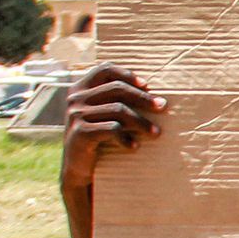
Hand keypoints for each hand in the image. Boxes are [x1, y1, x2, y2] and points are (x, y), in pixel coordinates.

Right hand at [62, 63, 166, 189]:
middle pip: (116, 89)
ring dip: (141, 122)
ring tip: (156, 133)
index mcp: (80, 88)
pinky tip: (135, 146)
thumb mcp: (102, 115)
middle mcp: (75, 98)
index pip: (104, 70)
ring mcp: (75, 115)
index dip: (127, 74)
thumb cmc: (98, 138)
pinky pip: (112, 129)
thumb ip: (115, 101)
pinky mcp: (80, 133)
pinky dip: (127, 138)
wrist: (78, 167)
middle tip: (162, 107)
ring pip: (118, 110)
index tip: (147, 85)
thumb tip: (154, 95)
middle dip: (143, 98)